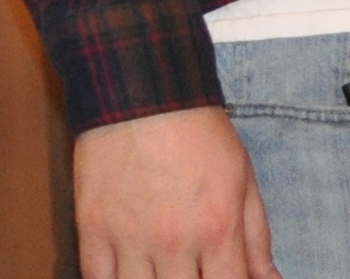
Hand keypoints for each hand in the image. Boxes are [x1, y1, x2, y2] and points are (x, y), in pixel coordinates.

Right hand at [73, 107, 276, 278]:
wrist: (143, 88)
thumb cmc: (197, 130)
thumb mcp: (242, 178)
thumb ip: (256, 238)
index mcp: (217, 229)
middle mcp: (174, 241)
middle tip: (191, 270)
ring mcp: (129, 239)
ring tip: (161, 271)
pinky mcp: (93, 229)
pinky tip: (128, 273)